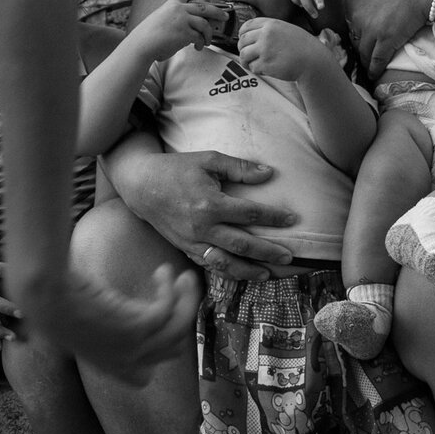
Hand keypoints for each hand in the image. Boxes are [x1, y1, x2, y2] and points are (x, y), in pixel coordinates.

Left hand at [21, 263, 199, 374]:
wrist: (46, 297)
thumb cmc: (54, 304)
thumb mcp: (77, 325)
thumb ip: (94, 328)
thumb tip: (104, 309)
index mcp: (108, 365)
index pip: (142, 377)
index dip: (154, 354)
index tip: (156, 324)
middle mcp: (125, 361)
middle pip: (172, 351)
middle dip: (181, 322)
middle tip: (180, 295)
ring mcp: (133, 347)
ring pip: (179, 330)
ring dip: (187, 301)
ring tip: (186, 278)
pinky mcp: (137, 327)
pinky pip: (169, 309)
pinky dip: (171, 288)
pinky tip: (163, 272)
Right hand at [112, 148, 297, 282]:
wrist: (141, 185)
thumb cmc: (177, 169)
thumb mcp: (208, 160)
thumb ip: (239, 168)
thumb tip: (269, 174)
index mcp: (210, 204)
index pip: (250, 213)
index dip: (274, 217)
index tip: (292, 219)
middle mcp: (202, 227)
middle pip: (242, 244)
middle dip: (268, 252)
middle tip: (289, 256)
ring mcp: (193, 241)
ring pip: (226, 263)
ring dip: (249, 270)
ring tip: (268, 273)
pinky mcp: (185, 248)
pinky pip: (209, 265)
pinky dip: (227, 272)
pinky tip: (242, 273)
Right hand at [134, 0, 220, 58]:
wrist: (141, 45)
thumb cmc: (147, 36)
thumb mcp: (160, 19)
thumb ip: (174, 19)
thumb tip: (188, 29)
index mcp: (171, 4)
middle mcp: (179, 9)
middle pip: (205, 6)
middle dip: (218, 11)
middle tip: (225, 17)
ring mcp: (183, 20)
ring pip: (205, 24)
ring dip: (209, 34)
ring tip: (208, 41)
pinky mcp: (185, 33)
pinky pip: (199, 37)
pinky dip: (201, 43)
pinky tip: (197, 47)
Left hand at [237, 17, 331, 82]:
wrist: (313, 60)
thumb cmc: (302, 46)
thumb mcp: (286, 29)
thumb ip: (269, 30)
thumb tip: (251, 35)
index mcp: (271, 24)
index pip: (246, 26)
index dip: (242, 35)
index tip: (244, 41)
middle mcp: (266, 35)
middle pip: (242, 41)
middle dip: (243, 49)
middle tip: (248, 55)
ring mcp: (265, 49)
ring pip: (243, 55)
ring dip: (246, 61)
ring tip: (252, 64)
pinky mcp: (265, 64)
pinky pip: (252, 67)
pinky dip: (257, 70)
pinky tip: (265, 69)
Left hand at [344, 0, 434, 77]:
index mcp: (352, 1)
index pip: (350, 22)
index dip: (358, 30)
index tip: (362, 36)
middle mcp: (357, 17)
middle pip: (355, 38)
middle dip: (360, 46)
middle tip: (365, 53)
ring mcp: (370, 30)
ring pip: (364, 52)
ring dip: (366, 61)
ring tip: (368, 67)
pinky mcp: (385, 42)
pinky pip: (376, 61)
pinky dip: (374, 70)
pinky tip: (374, 74)